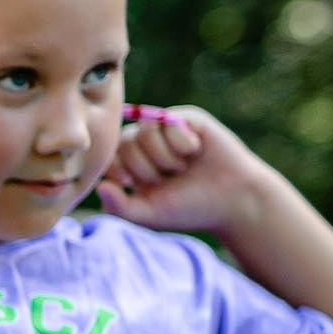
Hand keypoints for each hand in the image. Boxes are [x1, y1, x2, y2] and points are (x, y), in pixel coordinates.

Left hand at [94, 105, 288, 235]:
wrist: (233, 200)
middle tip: (170, 179)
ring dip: (165, 158)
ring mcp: (165, 128)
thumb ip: (119, 206)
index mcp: (130, 164)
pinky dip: (182, 144)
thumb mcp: (148, 214)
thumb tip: (99, 186)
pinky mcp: (186, 118)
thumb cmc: (189, 208)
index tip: (143, 187)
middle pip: (124, 143)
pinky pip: (168, 122)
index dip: (123, 173)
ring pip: (144, 131)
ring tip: (182, 167)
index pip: (108, 156)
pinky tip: (196, 152)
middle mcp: (144, 142)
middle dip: (147, 169)